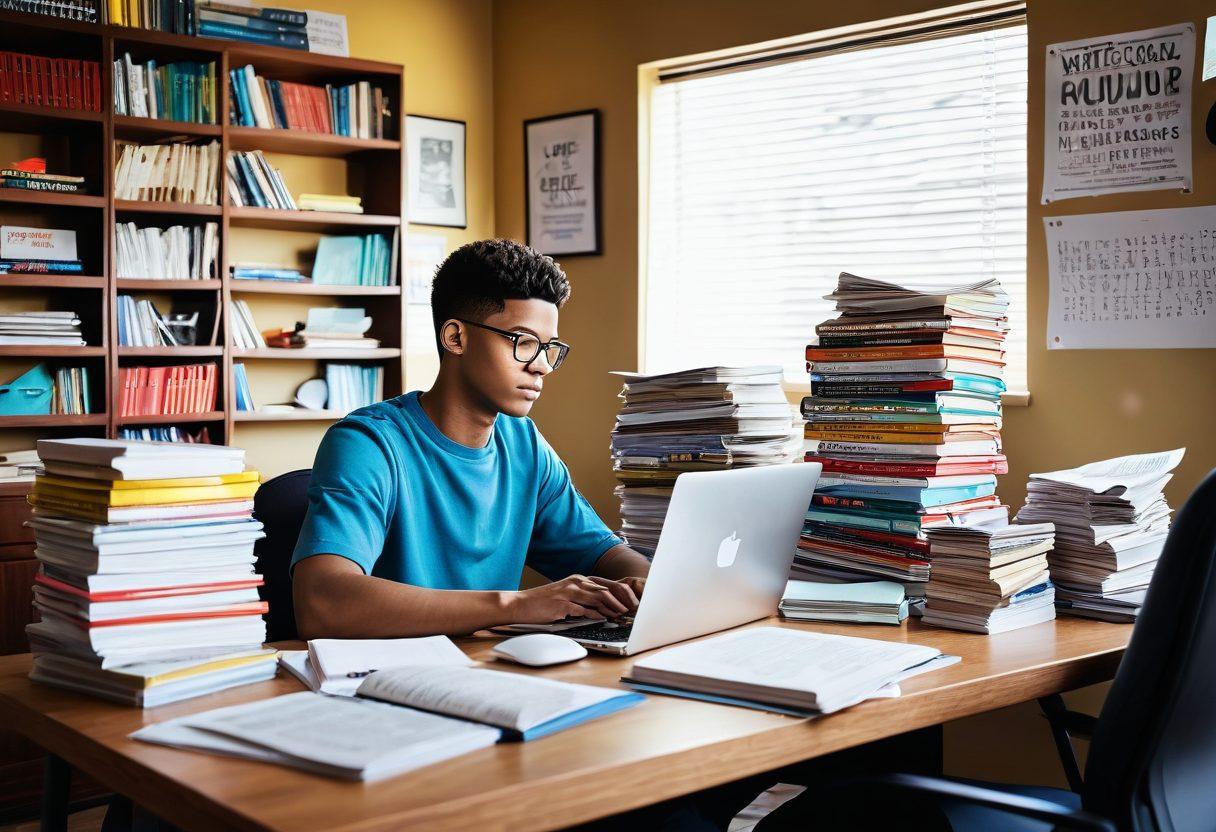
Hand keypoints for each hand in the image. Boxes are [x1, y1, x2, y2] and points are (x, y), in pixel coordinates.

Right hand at [506, 575, 640, 623]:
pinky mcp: (562, 604)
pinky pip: (584, 609)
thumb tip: (603, 608)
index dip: (622, 593)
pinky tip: (603, 619)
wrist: (521, 604)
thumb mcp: (566, 595)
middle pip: (606, 589)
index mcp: (578, 579)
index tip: (632, 603)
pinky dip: (596, 615)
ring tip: (622, 616)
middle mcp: (576, 582)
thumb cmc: (543, 602)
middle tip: (633, 611)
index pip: (606, 584)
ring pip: (598, 597)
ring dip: (613, 608)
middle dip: (622, 601)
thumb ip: (584, 598)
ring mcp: (569, 592)